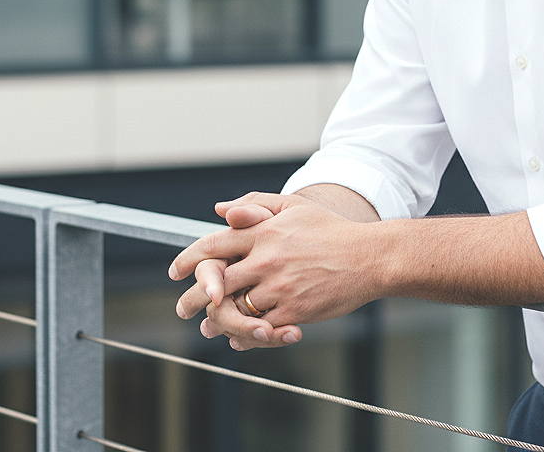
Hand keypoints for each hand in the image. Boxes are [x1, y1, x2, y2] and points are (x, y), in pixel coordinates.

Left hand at [170, 192, 378, 350]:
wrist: (368, 257)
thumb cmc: (331, 230)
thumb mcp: (295, 207)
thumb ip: (256, 204)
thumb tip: (221, 210)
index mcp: (265, 232)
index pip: (214, 244)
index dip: (189, 258)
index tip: (175, 270)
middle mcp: (267, 259)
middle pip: (215, 283)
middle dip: (192, 298)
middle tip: (182, 308)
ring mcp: (279, 288)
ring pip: (234, 310)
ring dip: (215, 321)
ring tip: (208, 326)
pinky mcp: (293, 312)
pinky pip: (258, 330)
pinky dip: (245, 337)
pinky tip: (239, 339)